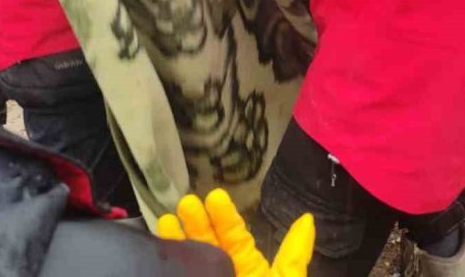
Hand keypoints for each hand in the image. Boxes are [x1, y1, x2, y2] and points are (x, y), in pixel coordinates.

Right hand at [157, 188, 314, 276]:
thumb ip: (293, 258)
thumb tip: (307, 219)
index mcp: (249, 272)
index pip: (235, 238)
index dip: (224, 218)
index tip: (213, 197)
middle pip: (207, 248)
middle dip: (196, 225)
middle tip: (184, 203)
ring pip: (190, 266)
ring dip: (176, 245)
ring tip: (165, 222)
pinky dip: (166, 270)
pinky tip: (157, 257)